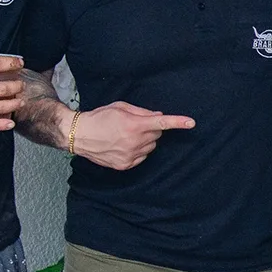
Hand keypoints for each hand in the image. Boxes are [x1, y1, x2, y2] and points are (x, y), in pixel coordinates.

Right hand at [69, 101, 194, 170]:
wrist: (79, 135)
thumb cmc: (100, 117)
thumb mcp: (120, 107)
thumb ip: (142, 112)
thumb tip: (158, 116)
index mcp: (134, 124)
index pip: (161, 123)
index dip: (178, 122)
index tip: (191, 123)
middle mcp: (134, 141)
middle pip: (157, 134)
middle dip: (151, 129)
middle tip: (134, 125)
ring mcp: (130, 155)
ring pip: (151, 147)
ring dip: (145, 140)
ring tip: (125, 136)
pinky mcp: (125, 165)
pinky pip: (142, 157)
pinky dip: (138, 151)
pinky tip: (123, 145)